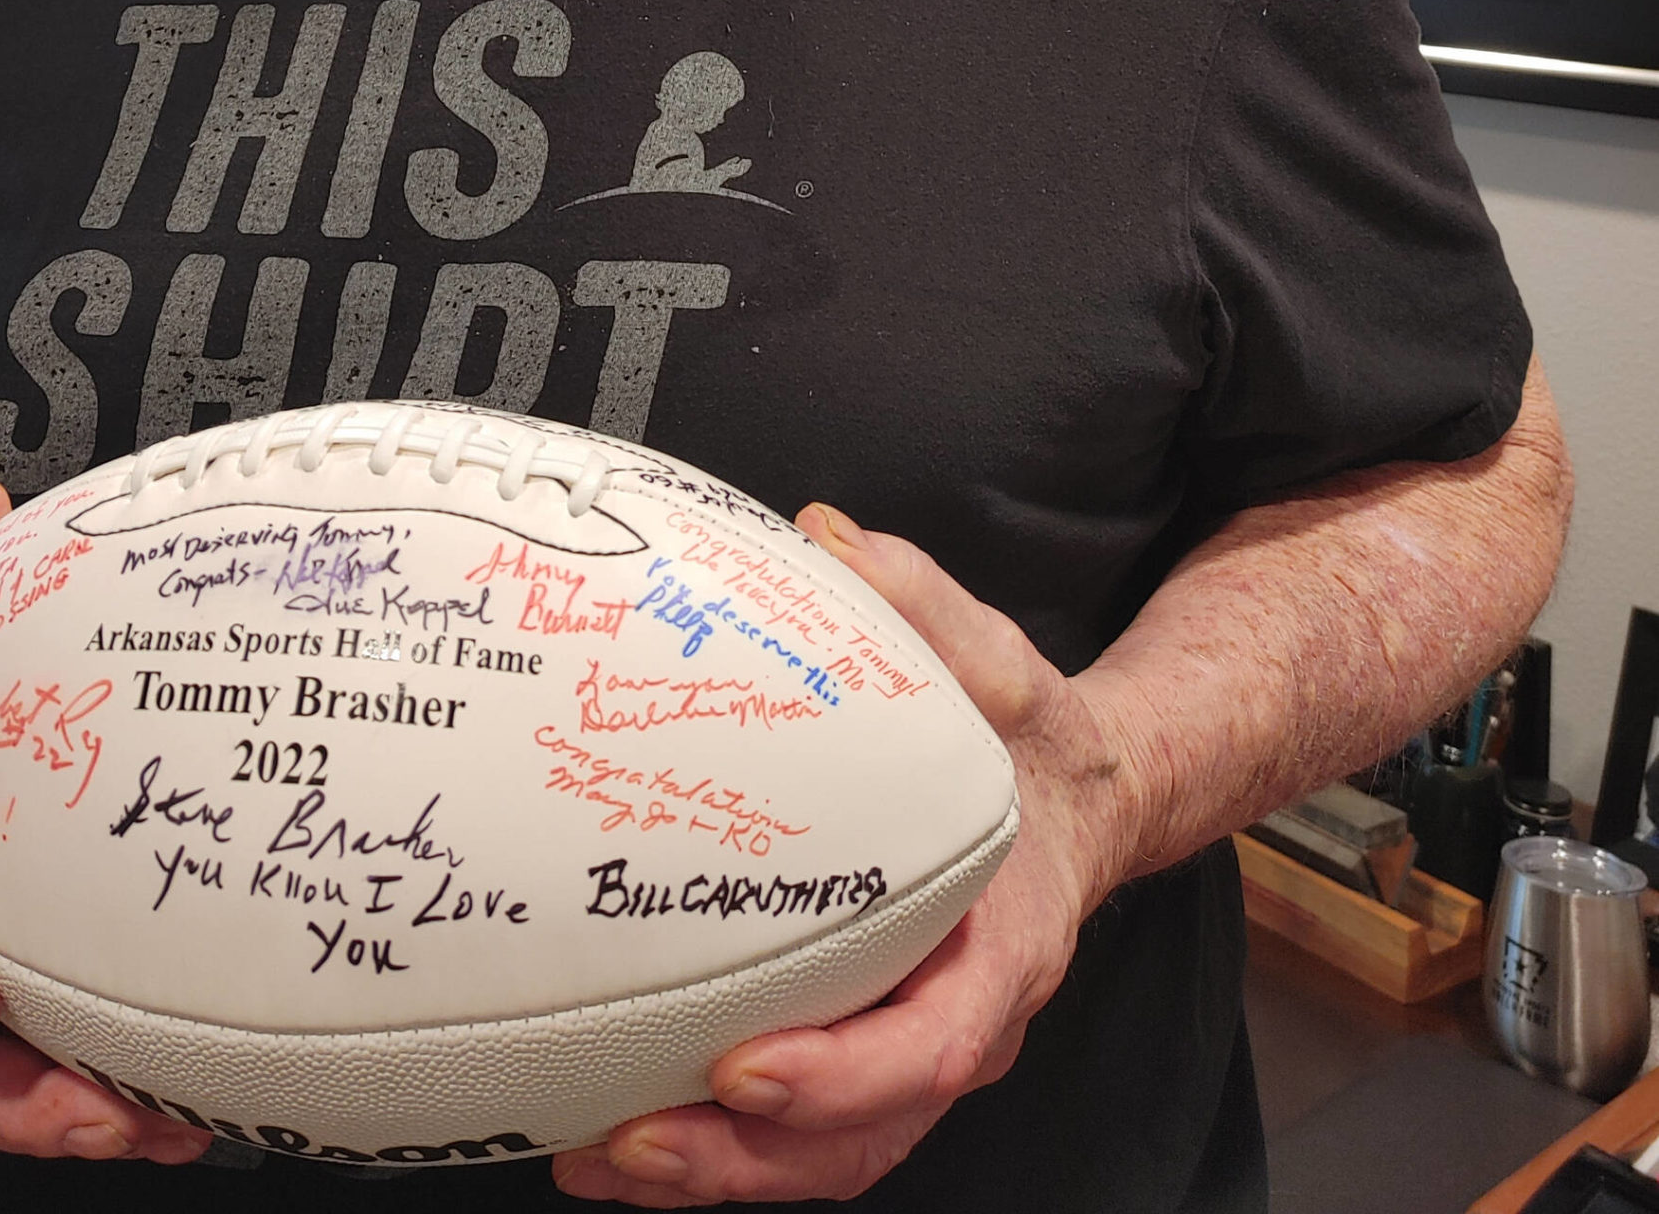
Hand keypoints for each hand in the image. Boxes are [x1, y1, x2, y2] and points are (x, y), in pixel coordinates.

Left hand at [552, 507, 1141, 1204]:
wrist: (1085, 801)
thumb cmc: (1029, 738)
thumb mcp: (997, 660)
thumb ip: (917, 599)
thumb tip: (820, 533)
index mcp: (1003, 943)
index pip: (931, 1041)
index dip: (840, 1072)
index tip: (746, 1066)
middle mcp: (963, 1021)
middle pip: (862, 1132)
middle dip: (744, 1156)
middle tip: (630, 1138)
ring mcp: (915, 1049)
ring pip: (826, 1155)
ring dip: (715, 1171)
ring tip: (597, 1155)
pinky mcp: (867, 1051)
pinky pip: (801, 1133)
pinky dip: (719, 1148)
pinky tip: (617, 1133)